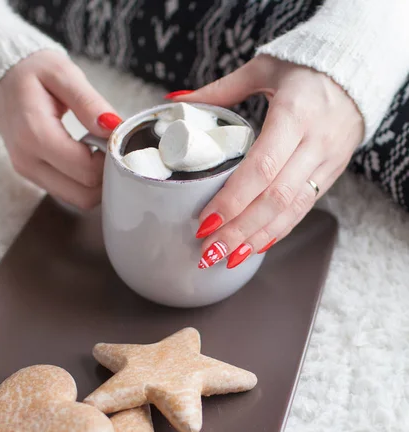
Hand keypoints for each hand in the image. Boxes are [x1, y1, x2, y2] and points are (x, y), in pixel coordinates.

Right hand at [0, 50, 120, 208]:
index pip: (86, 169)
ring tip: (97, 150)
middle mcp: (28, 161)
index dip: (109, 158)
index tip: (114, 137)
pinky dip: (84, 182)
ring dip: (96, 182)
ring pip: (78, 199)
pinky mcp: (33, 177)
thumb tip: (112, 127)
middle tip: (109, 147)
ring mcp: (29, 173)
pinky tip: (85, 156)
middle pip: (84, 194)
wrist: (1, 81)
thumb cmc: (31, 73)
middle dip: (105, 175)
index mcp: (34, 134)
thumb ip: (88, 102)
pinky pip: (68, 193)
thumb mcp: (62, 73)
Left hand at [178, 55, 363, 268]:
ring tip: (226, 258)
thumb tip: (178, 103)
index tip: (204, 221)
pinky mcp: (332, 173)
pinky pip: (303, 209)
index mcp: (294, 114)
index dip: (232, 200)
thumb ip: (220, 90)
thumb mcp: (263, 69)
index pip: (261, 168)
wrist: (361, 66)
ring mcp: (327, 161)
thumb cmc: (306, 67)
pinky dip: (278, 231)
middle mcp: (315, 142)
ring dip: (256, 239)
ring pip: (291, 210)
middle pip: (275, 198)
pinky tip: (254, 247)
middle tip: (208, 251)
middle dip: (239, 230)